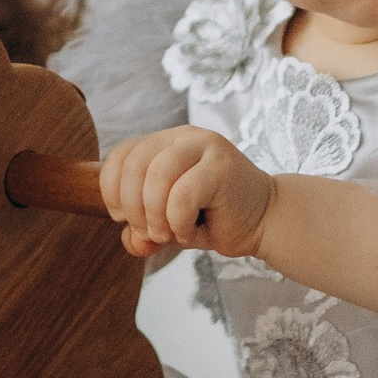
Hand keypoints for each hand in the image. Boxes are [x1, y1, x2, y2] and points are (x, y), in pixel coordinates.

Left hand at [101, 126, 275, 261]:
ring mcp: (205, 145)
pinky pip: (182, 195)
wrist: (265, 220)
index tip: (122, 218)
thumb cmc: (214, 218)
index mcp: (165, 141)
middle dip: (133, 209)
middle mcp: (183, 136)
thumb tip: (131, 241)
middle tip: (149, 233)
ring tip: (169, 234)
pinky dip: (179, 223)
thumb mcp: (167, 224)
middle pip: (134, 165)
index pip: (122, 155)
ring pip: (156, 177)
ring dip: (155, 217)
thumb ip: (142, 231)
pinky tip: (191, 232)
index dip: (112, 189)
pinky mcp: (222, 164)